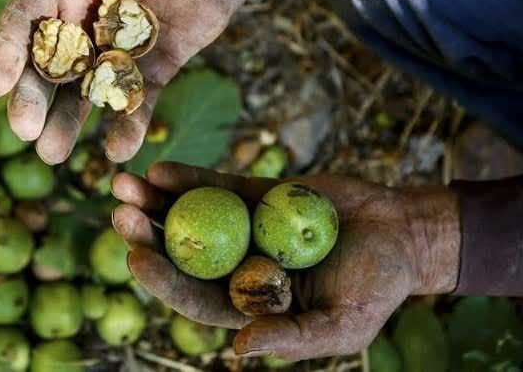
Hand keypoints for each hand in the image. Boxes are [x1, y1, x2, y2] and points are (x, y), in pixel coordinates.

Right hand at [0, 0, 290, 163]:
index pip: (25, 20)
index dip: (8, 52)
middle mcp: (81, 20)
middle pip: (49, 67)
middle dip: (35, 99)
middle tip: (25, 132)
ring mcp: (116, 48)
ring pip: (85, 91)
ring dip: (70, 122)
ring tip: (55, 155)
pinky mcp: (153, 67)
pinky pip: (136, 99)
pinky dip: (128, 123)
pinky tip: (119, 150)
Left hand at [111, 163, 460, 360]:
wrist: (402, 234)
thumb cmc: (378, 287)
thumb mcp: (343, 324)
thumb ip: (293, 338)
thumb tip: (238, 352)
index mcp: (249, 306)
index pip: (196, 297)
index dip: (164, 281)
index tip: (136, 259)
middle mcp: (237, 267)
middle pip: (181, 254)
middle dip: (146, 236)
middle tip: (120, 215)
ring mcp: (242, 229)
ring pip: (189, 216)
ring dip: (154, 203)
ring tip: (122, 184)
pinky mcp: (253, 196)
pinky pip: (215, 186)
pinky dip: (188, 178)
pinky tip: (160, 169)